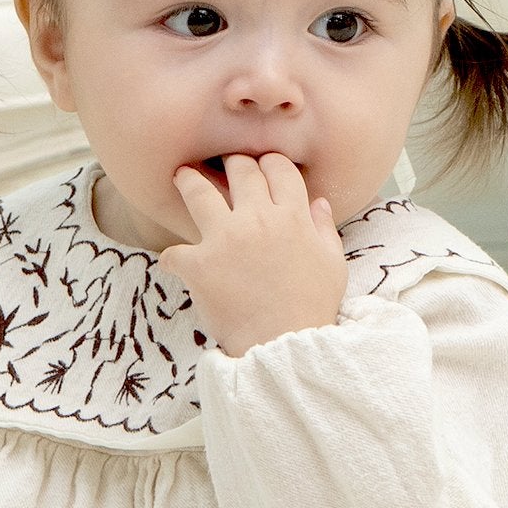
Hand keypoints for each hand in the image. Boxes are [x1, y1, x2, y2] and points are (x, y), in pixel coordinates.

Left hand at [158, 152, 347, 358]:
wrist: (285, 344)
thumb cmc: (312, 308)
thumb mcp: (333, 266)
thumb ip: (325, 230)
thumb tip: (319, 203)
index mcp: (292, 217)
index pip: (279, 169)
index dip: (270, 163)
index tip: (264, 166)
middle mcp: (257, 219)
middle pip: (240, 170)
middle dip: (233, 163)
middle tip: (225, 164)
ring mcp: (225, 239)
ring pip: (197, 192)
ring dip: (188, 180)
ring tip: (181, 176)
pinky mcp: (199, 265)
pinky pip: (174, 252)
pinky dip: (174, 259)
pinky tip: (177, 265)